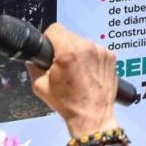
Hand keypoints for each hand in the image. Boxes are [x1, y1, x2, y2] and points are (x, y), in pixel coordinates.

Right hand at [27, 23, 118, 137]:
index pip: (54, 28)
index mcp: (67, 51)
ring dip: (78, 52)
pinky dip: (91, 58)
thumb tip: (34, 56)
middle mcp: (86, 47)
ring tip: (77, 71)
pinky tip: (89, 73)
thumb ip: (34, 66)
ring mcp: (101, 51)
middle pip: (69, 36)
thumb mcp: (40, 86)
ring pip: (83, 43)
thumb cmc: (67, 103)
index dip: (49, 39)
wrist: (92, 117)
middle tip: (63, 65)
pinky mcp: (111, 56)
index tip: (50, 50)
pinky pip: (95, 50)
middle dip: (63, 47)